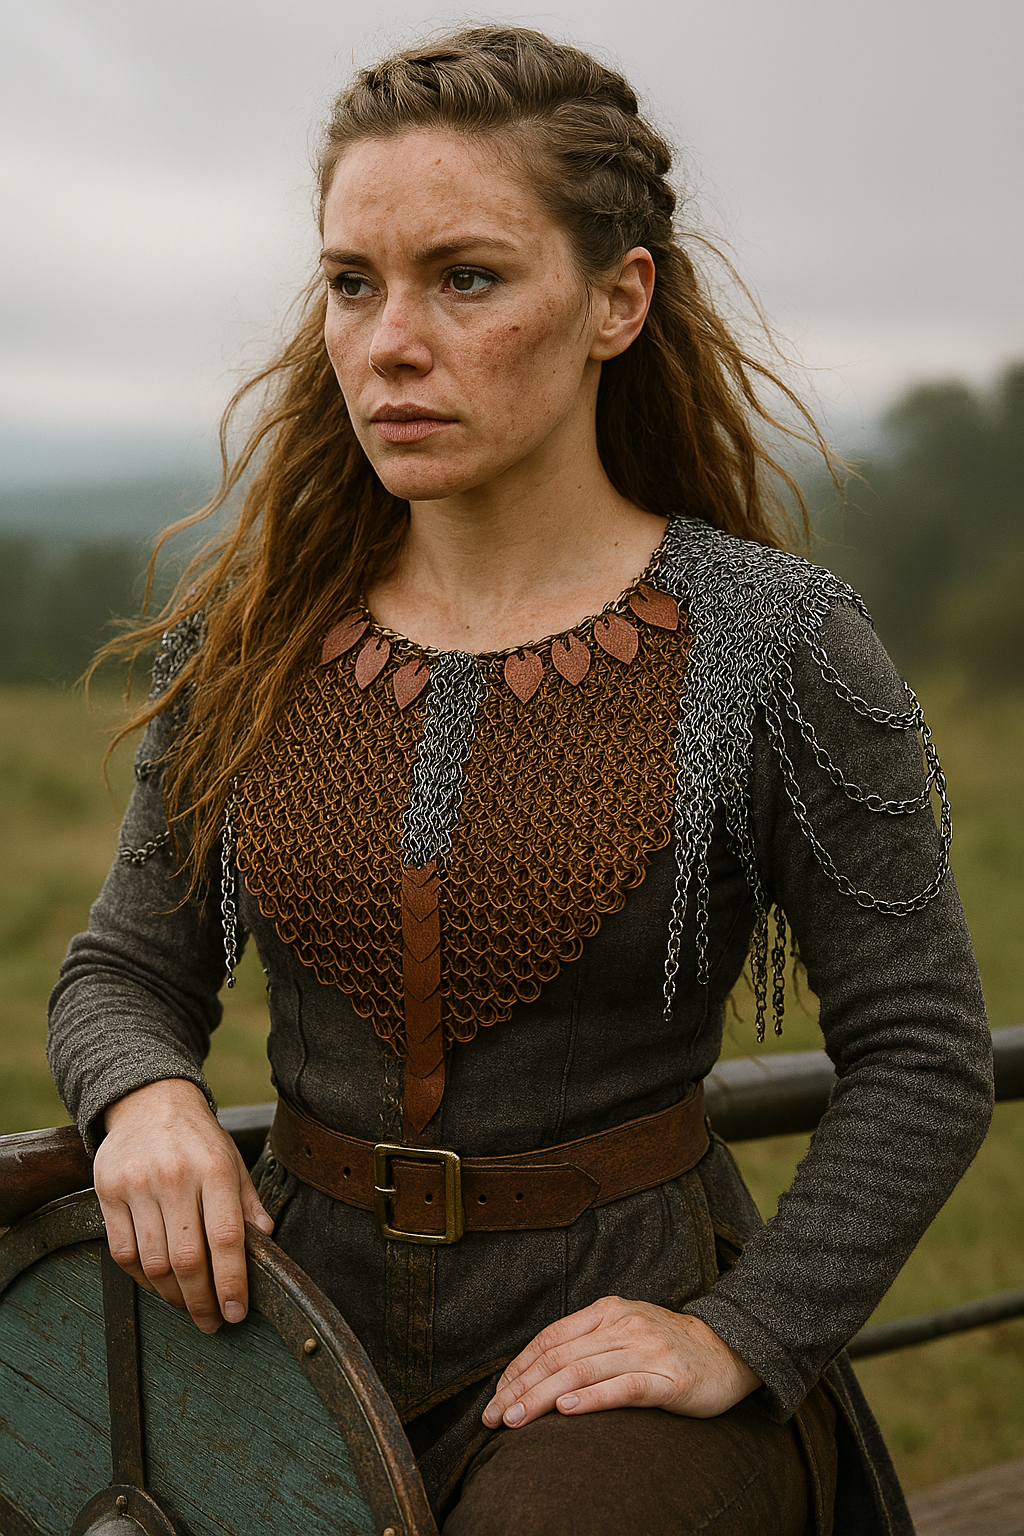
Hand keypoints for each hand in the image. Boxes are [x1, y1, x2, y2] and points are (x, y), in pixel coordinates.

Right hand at [93, 1078, 273, 1333]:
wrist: (150, 1101)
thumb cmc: (198, 1140)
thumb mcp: (233, 1162)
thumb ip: (248, 1204)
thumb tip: (266, 1241)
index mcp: (215, 1169)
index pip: (226, 1238)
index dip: (232, 1283)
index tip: (236, 1312)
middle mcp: (176, 1176)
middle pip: (187, 1259)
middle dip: (201, 1301)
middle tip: (211, 1322)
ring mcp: (138, 1184)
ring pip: (154, 1262)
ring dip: (172, 1295)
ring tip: (187, 1304)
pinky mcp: (107, 1191)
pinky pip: (123, 1252)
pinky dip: (142, 1278)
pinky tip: (158, 1283)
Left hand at [482, 1295, 759, 1428]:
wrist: (728, 1349)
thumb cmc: (667, 1347)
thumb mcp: (623, 1331)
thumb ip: (587, 1344)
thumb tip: (537, 1373)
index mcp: (606, 1312)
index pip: (549, 1338)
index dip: (518, 1368)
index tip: (496, 1397)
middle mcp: (622, 1325)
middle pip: (558, 1357)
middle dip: (520, 1388)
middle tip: (494, 1417)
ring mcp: (645, 1350)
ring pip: (582, 1371)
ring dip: (543, 1396)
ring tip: (516, 1418)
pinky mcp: (668, 1379)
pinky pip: (624, 1387)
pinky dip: (592, 1398)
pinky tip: (568, 1409)